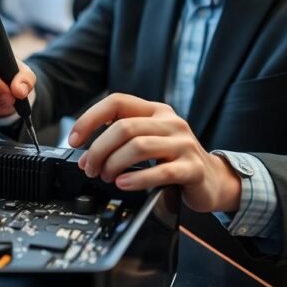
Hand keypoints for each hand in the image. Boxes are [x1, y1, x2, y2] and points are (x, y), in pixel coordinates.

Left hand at [69, 93, 241, 212]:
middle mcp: (171, 122)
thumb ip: (121, 141)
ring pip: (138, 146)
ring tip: (106, 177)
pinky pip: (161, 171)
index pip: (117, 102)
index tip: (73, 139)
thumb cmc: (175, 160)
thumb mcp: (149, 141)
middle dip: (99, 150)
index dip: (90, 118)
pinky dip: (137, 179)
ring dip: (114, 164)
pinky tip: (123, 184)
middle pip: (124, 128)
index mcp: (156, 111)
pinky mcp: (192, 168)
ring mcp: (184, 144)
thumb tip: (86, 156)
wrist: (213, 181)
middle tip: (90, 168)